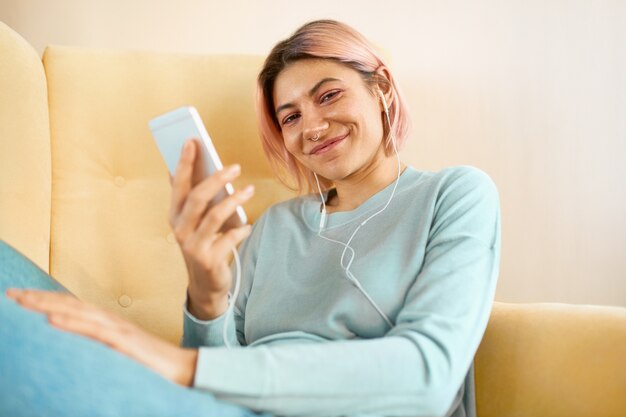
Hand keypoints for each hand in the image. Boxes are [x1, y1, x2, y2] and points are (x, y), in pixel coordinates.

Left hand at [6, 288, 197, 386]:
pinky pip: (94, 332)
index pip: (71, 307)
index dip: (46, 300)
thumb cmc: (153, 365)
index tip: (20, 297)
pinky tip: (51, 321)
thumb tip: (77, 349)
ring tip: (22, 301)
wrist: (183, 369)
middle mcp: (110, 322)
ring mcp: (117, 330)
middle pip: (69, 305)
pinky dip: (71, 324)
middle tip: (9, 293)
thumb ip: (101, 348)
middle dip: (38, 298)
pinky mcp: (124, 343)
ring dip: (47, 305)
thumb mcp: (120, 355)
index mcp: (108, 324)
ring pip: (77, 312)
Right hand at [169, 140, 253, 319]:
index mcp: (174, 216)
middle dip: (216, 178)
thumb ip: (191, 198)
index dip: (184, 162)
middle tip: (235, 167)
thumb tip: (184, 167)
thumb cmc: (202, 244)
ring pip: (215, 216)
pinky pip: (229, 238)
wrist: (205, 284)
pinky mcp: (209, 259)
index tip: (192, 140)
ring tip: (250, 190)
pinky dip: (241, 230)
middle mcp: (180, 229)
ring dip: (235, 200)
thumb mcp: (193, 223)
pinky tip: (247, 226)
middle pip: (198, 197)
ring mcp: (193, 245)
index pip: (178, 185)